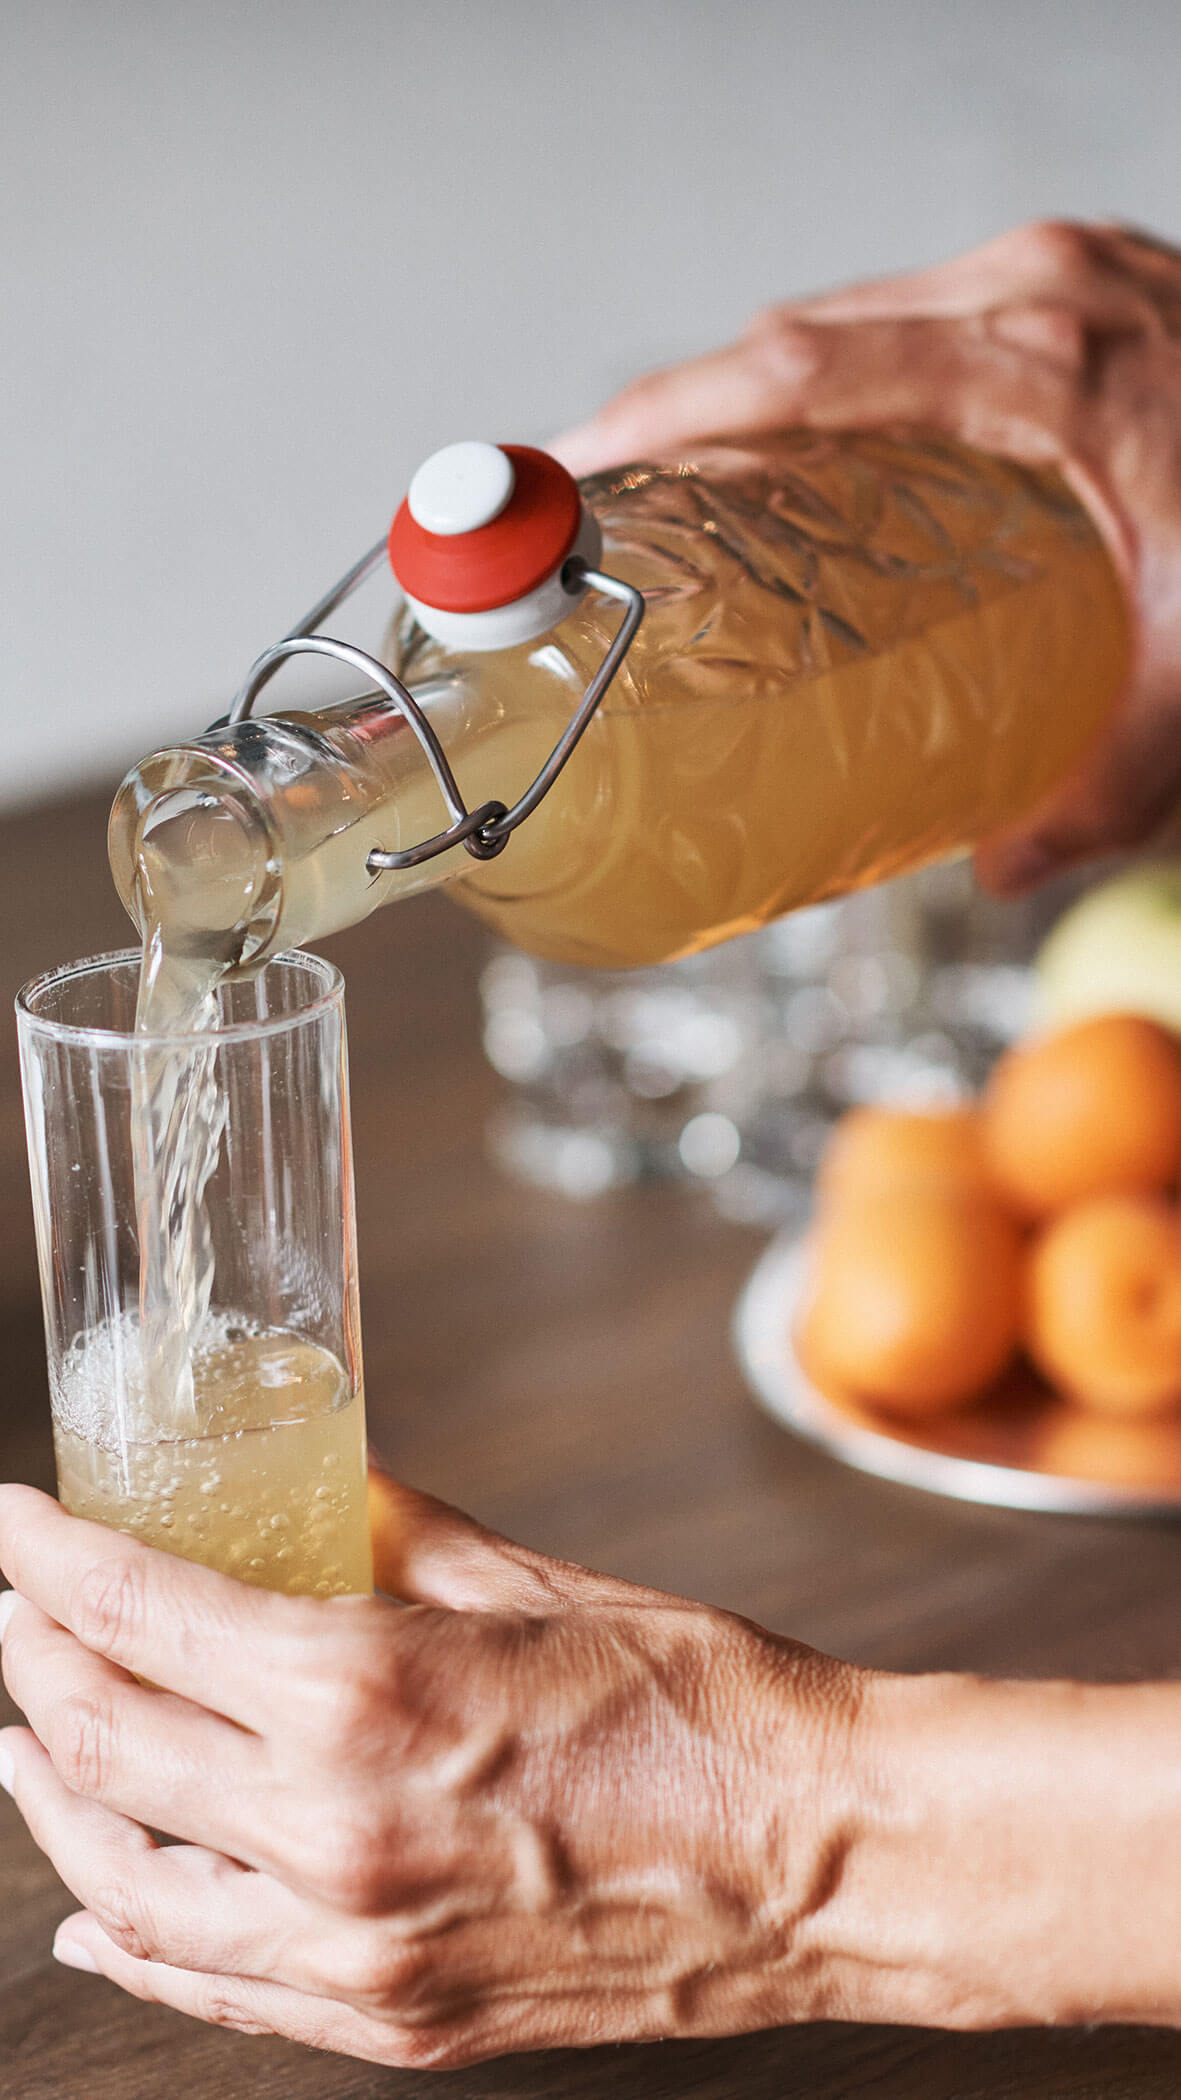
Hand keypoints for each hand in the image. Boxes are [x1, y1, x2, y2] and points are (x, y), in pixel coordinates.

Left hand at [0, 1479, 864, 2067]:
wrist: (817, 1860)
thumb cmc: (696, 1703)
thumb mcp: (526, 1580)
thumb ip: (391, 1530)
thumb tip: (317, 1490)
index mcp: (360, 1693)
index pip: (135, 1615)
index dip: (45, 1561)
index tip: (10, 1524)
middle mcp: (328, 1830)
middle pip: (101, 1743)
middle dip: (31, 1665)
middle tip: (14, 1616)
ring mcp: (352, 1945)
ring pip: (125, 1885)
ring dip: (49, 1806)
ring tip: (18, 1749)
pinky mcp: (392, 2022)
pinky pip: (213, 1989)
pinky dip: (131, 1946)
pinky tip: (94, 1919)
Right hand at [553, 220, 1180, 891]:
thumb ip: (1103, 788)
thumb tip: (998, 870)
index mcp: (1048, 362)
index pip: (803, 368)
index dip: (665, 414)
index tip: (566, 470)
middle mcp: (1038, 286)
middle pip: (805, 333)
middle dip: (683, 410)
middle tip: (595, 508)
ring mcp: (1063, 270)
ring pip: (859, 318)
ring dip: (758, 392)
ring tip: (678, 490)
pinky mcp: (1082, 282)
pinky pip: (919, 320)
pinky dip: (844, 378)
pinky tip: (815, 457)